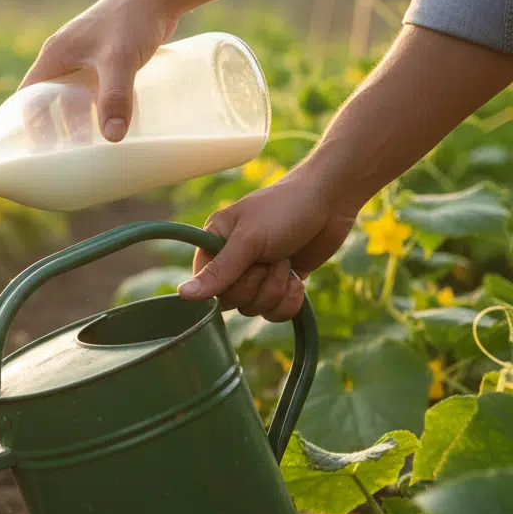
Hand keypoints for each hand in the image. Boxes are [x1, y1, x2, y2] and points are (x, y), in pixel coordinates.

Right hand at [20, 0, 178, 141]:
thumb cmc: (131, 20)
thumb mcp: (120, 61)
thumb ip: (115, 98)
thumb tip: (113, 137)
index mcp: (55, 56)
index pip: (28, 95)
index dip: (29, 123)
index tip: (38, 148)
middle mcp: (65, 56)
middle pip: (50, 99)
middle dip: (57, 126)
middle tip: (66, 153)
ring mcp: (86, 56)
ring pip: (74, 95)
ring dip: (80, 118)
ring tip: (90, 144)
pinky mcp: (106, 58)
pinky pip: (94, 88)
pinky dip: (99, 106)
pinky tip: (113, 121)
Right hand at [179, 168, 359, 321]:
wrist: (331, 201)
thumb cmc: (284, 210)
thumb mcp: (248, 240)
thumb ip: (218, 272)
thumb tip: (183, 295)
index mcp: (214, 245)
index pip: (205, 286)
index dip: (226, 286)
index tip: (245, 267)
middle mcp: (231, 262)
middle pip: (231, 302)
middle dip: (257, 285)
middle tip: (272, 258)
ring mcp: (257, 275)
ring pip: (253, 309)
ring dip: (276, 290)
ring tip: (286, 262)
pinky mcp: (280, 284)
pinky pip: (274, 313)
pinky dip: (289, 301)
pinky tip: (298, 280)